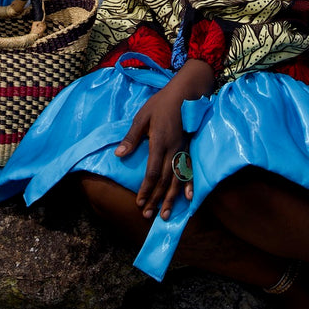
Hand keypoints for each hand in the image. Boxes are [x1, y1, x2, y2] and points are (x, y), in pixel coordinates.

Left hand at [114, 59, 214, 220]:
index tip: (139, 202)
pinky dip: (189, 185)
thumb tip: (119, 154)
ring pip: (177, 179)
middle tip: (148, 215)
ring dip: (171, 198)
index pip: (152, 172)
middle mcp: (172, 150)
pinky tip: (189, 198)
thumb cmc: (160, 103)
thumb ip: (132, 137)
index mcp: (159, 142)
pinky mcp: (189, 148)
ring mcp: (183, 150)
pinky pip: (190, 169)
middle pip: (164, 180)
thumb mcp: (142, 117)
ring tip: (166, 215)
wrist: (185, 93)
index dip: (146, 190)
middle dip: (156, 200)